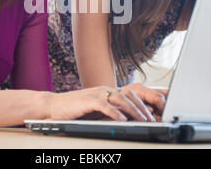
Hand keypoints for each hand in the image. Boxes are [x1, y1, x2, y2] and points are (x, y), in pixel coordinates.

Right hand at [47, 85, 164, 121]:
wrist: (54, 105)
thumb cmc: (76, 109)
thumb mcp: (98, 109)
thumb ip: (112, 110)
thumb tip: (129, 118)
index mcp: (108, 91)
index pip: (131, 92)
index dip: (145, 100)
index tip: (155, 111)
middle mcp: (105, 90)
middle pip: (129, 94)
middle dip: (143, 106)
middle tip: (152, 119)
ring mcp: (96, 94)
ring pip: (120, 98)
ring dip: (133, 110)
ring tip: (143, 120)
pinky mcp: (87, 101)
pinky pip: (105, 105)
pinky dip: (115, 113)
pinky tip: (123, 120)